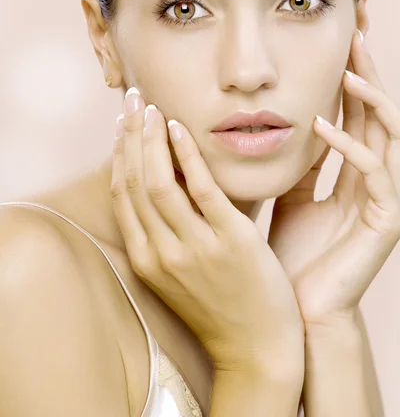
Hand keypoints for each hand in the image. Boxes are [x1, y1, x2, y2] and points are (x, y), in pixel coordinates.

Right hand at [110, 91, 304, 374]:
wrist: (258, 349)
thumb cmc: (221, 306)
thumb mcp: (179, 274)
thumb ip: (168, 233)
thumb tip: (167, 181)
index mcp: (146, 261)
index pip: (122, 195)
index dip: (118, 155)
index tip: (120, 126)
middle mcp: (162, 253)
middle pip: (134, 181)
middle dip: (129, 136)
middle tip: (132, 101)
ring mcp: (195, 248)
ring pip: (159, 181)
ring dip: (151, 139)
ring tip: (151, 108)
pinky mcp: (231, 241)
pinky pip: (202, 188)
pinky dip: (187, 154)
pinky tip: (180, 128)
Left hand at [269, 30, 399, 330]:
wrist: (296, 310)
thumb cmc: (291, 255)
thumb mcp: (291, 196)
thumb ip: (297, 163)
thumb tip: (278, 125)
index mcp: (353, 174)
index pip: (357, 115)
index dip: (349, 80)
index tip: (336, 44)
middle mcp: (375, 181)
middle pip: (379, 115)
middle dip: (369, 75)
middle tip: (355, 34)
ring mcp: (384, 199)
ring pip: (390, 136)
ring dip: (370, 101)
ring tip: (347, 70)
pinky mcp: (385, 221)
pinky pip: (373, 173)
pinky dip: (350, 147)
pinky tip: (322, 126)